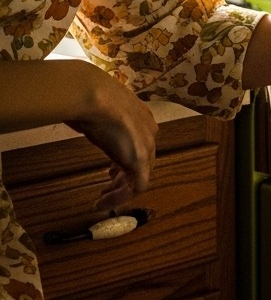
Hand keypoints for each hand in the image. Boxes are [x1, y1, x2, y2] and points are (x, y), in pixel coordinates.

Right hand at [65, 65, 159, 209]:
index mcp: (143, 119)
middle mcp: (150, 133)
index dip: (125, 161)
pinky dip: (120, 198)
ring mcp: (147, 146)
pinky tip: (104, 202)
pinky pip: (137, 186)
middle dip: (124, 179)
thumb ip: (104, 122)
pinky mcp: (140, 160)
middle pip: (143, 163)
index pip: (140, 147)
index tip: (111, 172)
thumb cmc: (91, 101)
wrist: (94, 97)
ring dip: (120, 190)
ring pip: (140, 177)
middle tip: (106, 190)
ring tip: (103, 198)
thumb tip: (91, 123)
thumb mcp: (101, 113)